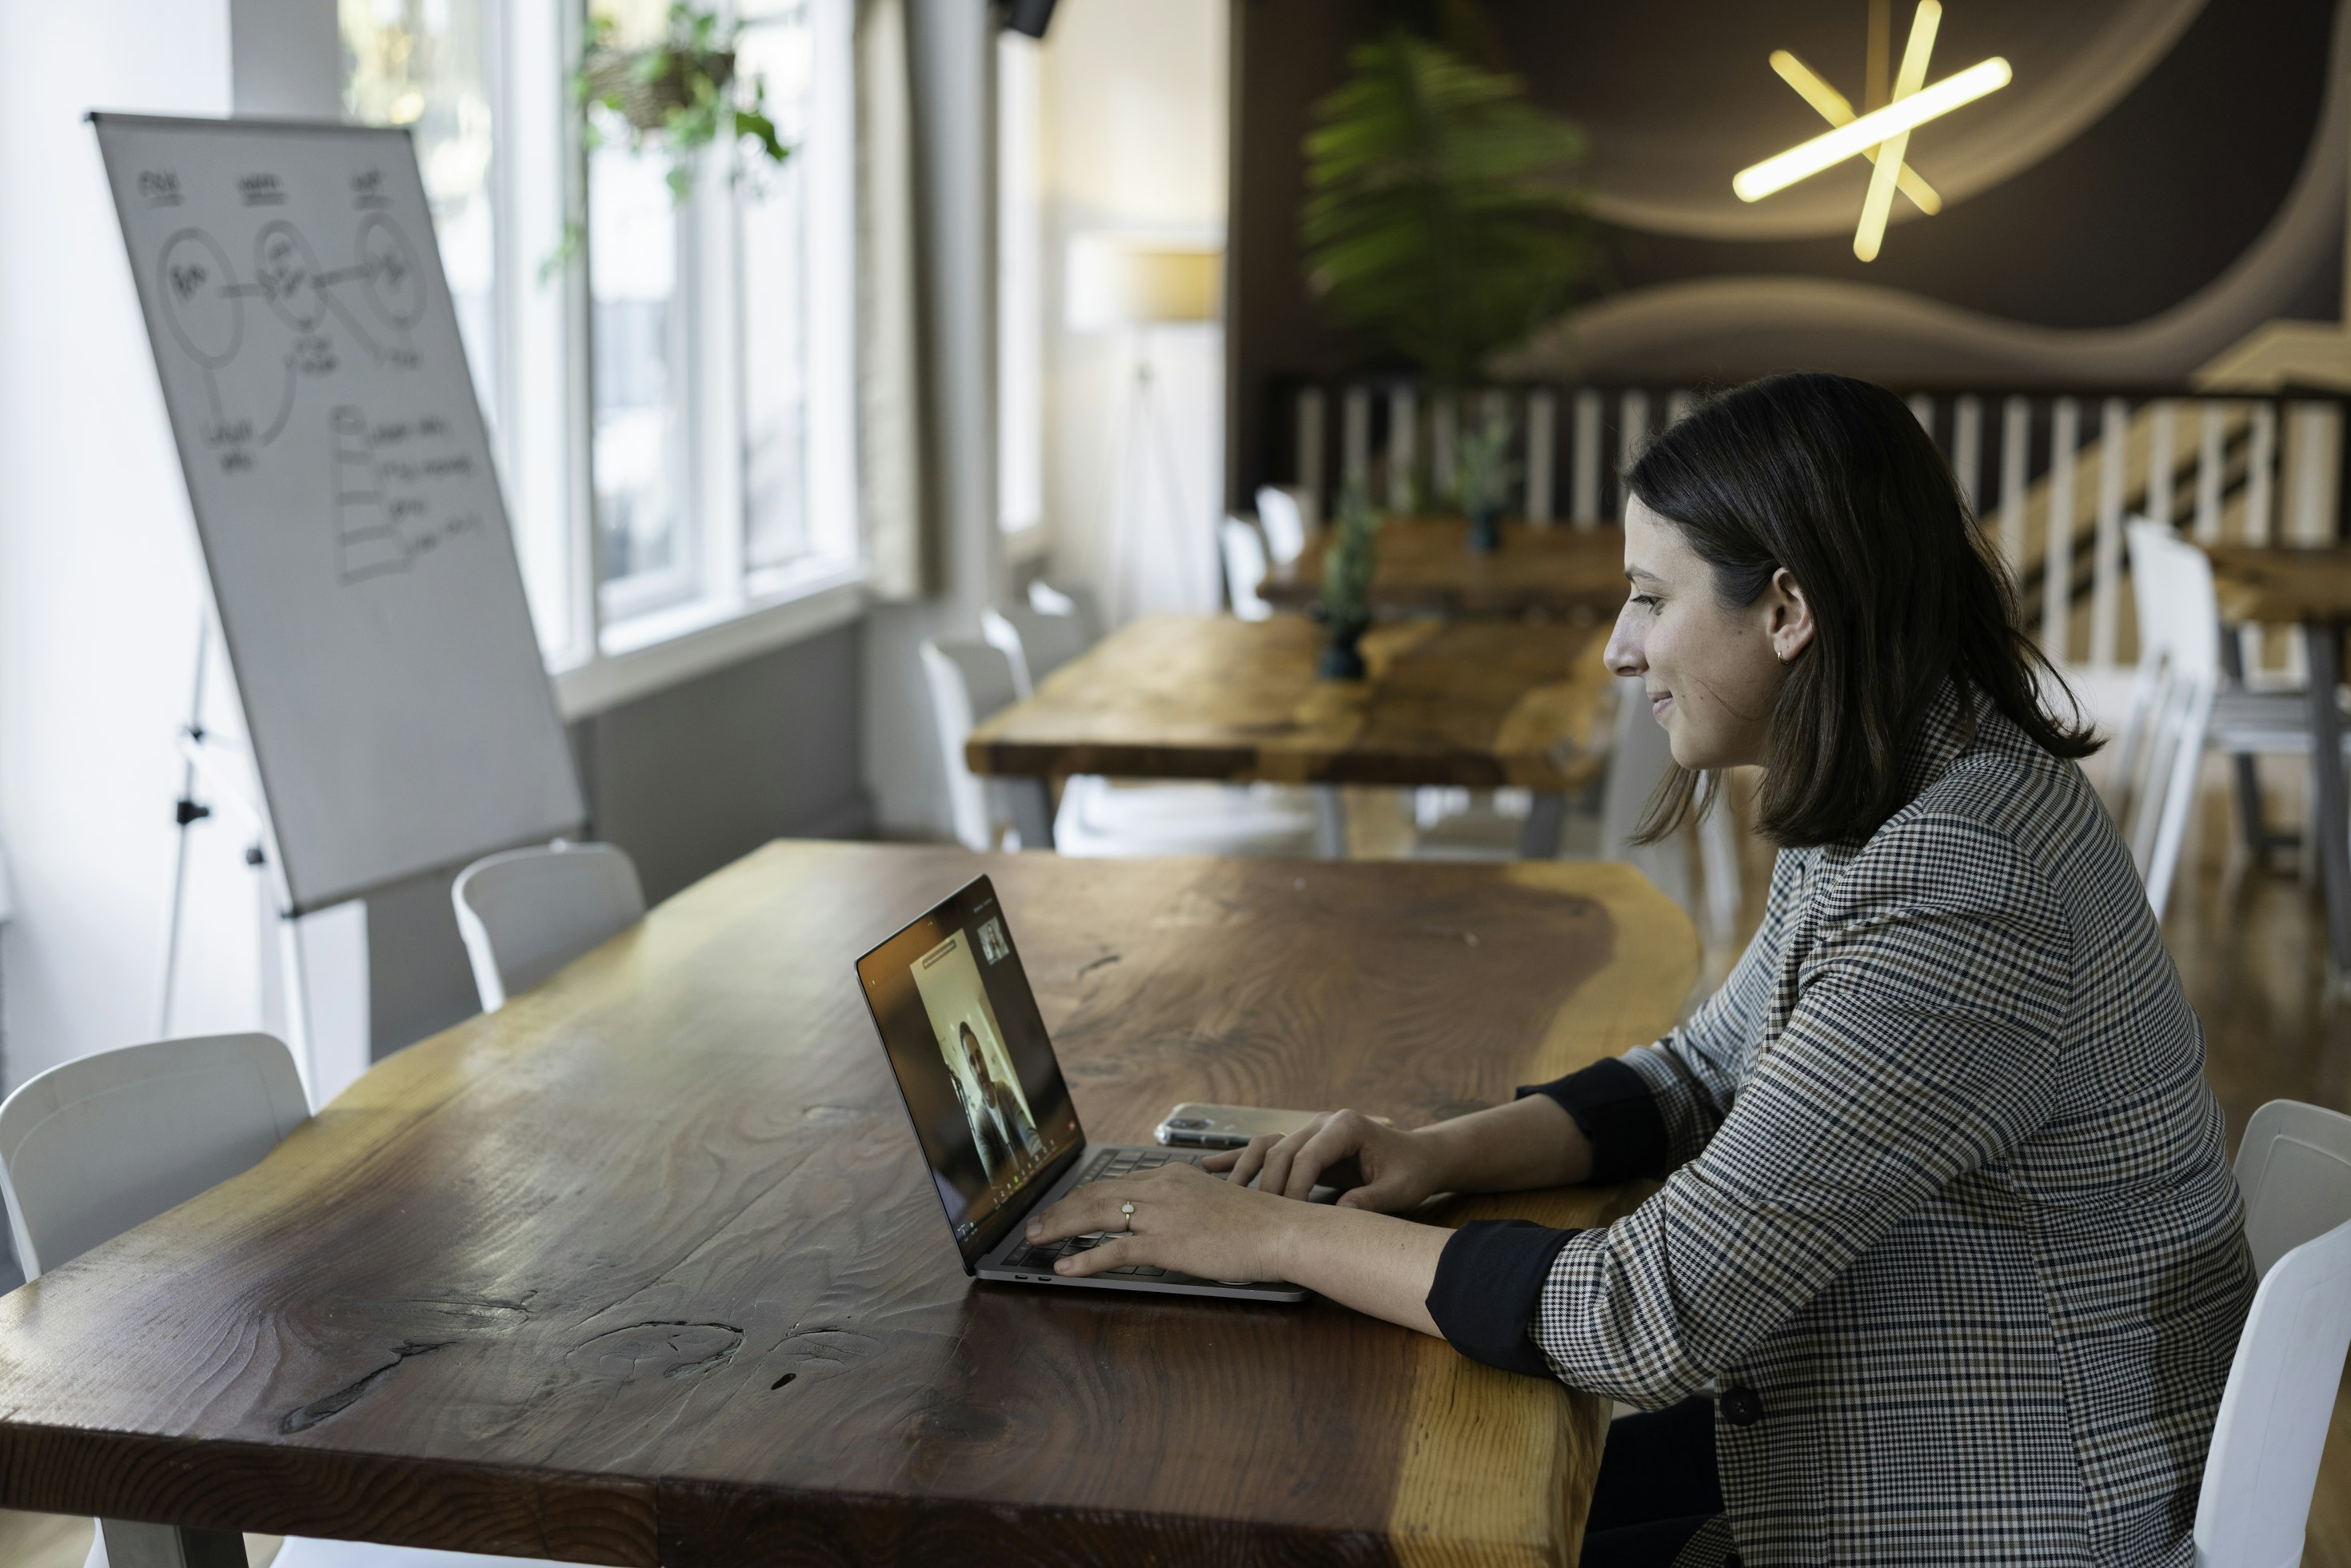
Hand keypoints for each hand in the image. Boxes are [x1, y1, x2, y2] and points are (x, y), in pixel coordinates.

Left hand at [1023, 1163, 1299, 1282]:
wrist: (1280, 1231)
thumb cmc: (1257, 1223)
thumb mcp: (1214, 1202)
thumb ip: (1184, 1206)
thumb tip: (1166, 1222)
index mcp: (1171, 1176)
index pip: (1114, 1183)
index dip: (1082, 1196)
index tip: (1063, 1207)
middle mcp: (1161, 1188)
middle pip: (1096, 1194)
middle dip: (1060, 1209)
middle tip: (1035, 1223)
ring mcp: (1162, 1214)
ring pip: (1096, 1216)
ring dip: (1060, 1227)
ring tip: (1036, 1240)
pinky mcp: (1167, 1243)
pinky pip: (1115, 1250)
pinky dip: (1085, 1258)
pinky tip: (1065, 1267)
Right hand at [1202, 1109, 1446, 1212]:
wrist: (1419, 1156)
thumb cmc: (1411, 1172)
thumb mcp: (1399, 1189)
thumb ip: (1371, 1200)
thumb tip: (1341, 1215)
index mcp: (1346, 1126)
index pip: (1307, 1156)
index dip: (1294, 1188)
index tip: (1288, 1218)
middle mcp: (1323, 1122)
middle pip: (1281, 1151)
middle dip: (1268, 1186)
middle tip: (1257, 1219)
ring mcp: (1310, 1129)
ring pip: (1267, 1147)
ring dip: (1245, 1170)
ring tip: (1222, 1193)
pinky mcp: (1304, 1142)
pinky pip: (1267, 1148)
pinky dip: (1240, 1158)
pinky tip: (1210, 1166)